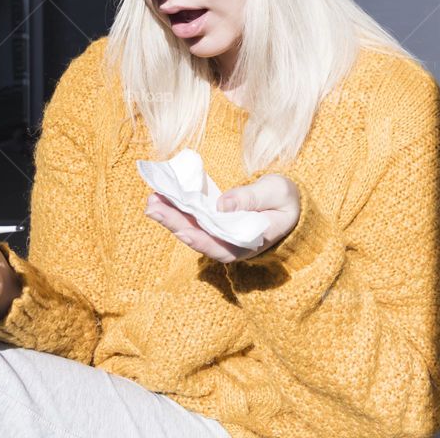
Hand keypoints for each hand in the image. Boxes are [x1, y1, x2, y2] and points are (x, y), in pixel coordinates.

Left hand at [144, 174, 300, 262]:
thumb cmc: (284, 199)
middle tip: (153, 206)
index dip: (201, 240)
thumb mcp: (277, 193)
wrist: (288, 203)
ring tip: (152, 201)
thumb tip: (222, 205)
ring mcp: (221, 237)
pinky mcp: (214, 226)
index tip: (182, 231)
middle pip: (199, 238)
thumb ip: (251, 198)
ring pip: (192, 230)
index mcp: (250, 242)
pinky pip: (193, 220)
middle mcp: (231, 245)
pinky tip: (162, 197)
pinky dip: (177, 209)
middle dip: (174, 223)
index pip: (221, 247)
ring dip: (170, 216)